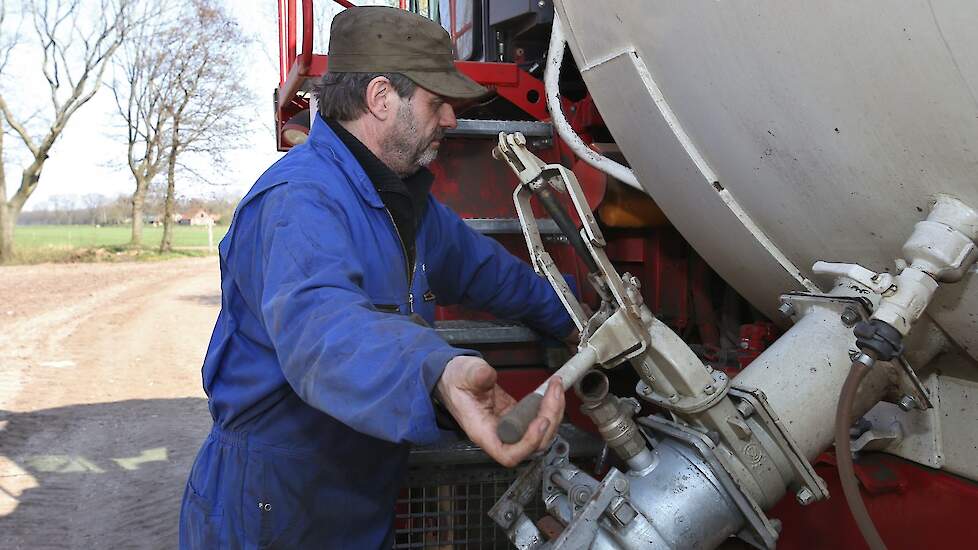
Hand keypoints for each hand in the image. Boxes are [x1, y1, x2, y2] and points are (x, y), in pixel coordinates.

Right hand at [435, 356, 563, 466]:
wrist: (452, 377)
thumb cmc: (454, 381)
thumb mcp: (462, 373)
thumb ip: (475, 375)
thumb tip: (487, 375)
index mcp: (482, 431)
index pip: (508, 454)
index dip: (528, 443)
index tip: (541, 421)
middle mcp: (498, 434)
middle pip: (532, 445)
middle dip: (550, 419)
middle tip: (554, 392)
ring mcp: (510, 426)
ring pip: (540, 434)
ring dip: (553, 413)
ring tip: (555, 387)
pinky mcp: (517, 416)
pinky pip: (538, 420)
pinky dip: (549, 407)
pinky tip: (551, 390)